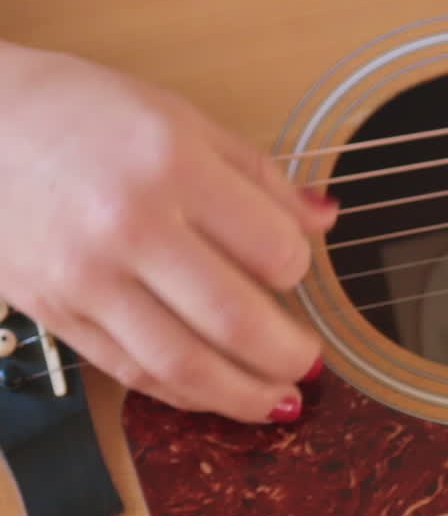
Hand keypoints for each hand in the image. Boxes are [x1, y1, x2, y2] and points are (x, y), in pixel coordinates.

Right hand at [0, 40, 336, 422]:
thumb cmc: (84, 113)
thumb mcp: (184, 121)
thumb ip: (260, 177)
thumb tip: (325, 219)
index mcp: (173, 167)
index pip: (271, 249)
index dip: (300, 269)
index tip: (297, 269)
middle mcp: (129, 227)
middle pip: (233, 320)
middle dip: (287, 354)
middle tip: (312, 363)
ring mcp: (85, 278)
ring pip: (181, 365)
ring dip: (242, 397)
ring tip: (278, 402)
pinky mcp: (54, 313)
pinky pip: (130, 371)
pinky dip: (182, 394)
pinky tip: (214, 395)